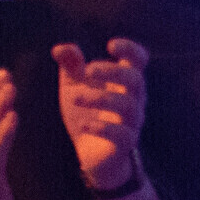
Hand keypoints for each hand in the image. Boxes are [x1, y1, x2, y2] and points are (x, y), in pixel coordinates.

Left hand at [53, 37, 151, 191]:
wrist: (91, 154)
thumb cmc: (87, 113)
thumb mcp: (75, 87)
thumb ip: (70, 67)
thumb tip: (60, 48)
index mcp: (124, 83)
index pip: (139, 61)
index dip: (131, 49)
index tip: (111, 45)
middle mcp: (134, 100)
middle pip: (136, 79)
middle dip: (113, 72)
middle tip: (88, 70)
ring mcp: (131, 123)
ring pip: (128, 106)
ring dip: (100, 98)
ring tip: (75, 98)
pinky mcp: (124, 144)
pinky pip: (122, 134)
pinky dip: (103, 127)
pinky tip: (84, 125)